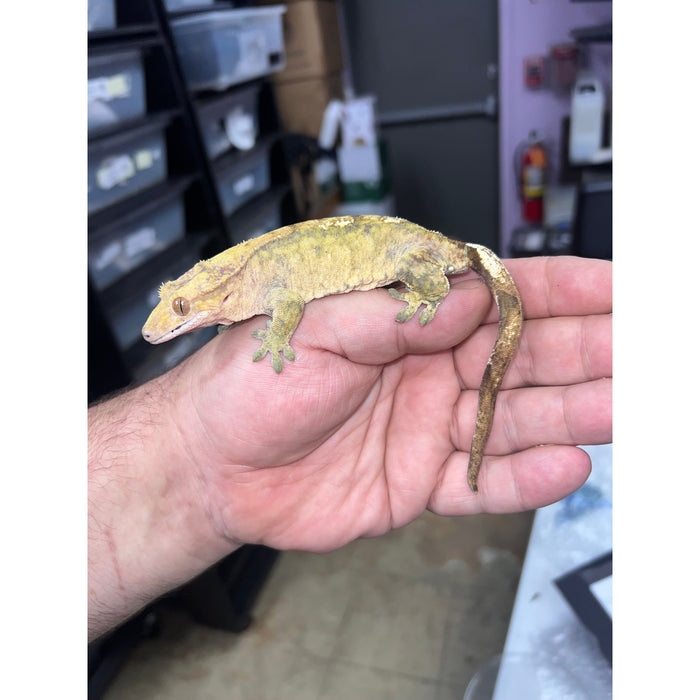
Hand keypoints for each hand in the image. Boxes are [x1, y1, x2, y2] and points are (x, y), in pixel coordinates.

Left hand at [173, 255, 610, 552]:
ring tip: (626, 406)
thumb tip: (470, 295)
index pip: (500, 296)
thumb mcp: (317, 326)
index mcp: (406, 318)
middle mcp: (428, 368)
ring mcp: (428, 425)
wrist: (213, 463)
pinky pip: (482, 481)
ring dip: (574, 412)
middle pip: (525, 355)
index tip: (621, 289)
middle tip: (643, 352)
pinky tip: (566, 467)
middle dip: (590, 350)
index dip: (564, 290)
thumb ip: (395, 311)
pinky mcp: (419, 480)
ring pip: (515, 417)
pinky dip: (523, 477)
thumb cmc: (248, 382)